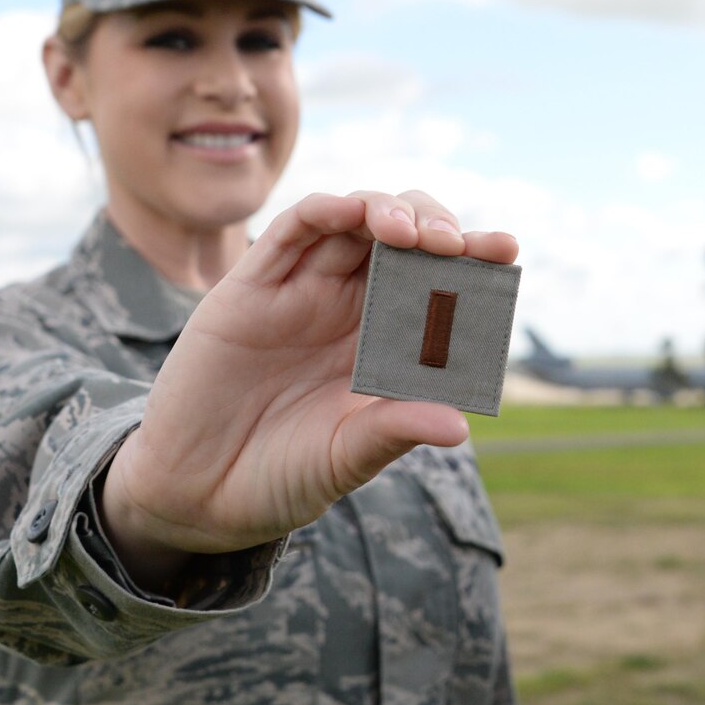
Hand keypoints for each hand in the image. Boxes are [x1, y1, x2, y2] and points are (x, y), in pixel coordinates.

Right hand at [100, 190, 518, 586]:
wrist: (196, 493)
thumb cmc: (280, 475)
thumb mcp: (346, 458)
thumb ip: (393, 432)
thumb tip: (461, 425)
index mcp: (385, 342)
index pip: (437, 283)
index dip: (472, 259)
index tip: (507, 250)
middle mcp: (348, 306)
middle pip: (402, 237)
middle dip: (437, 226)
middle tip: (458, 245)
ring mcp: (300, 291)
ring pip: (352, 221)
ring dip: (389, 211)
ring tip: (414, 234)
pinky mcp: (250, 287)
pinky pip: (291, 232)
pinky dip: (325, 211)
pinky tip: (353, 210)